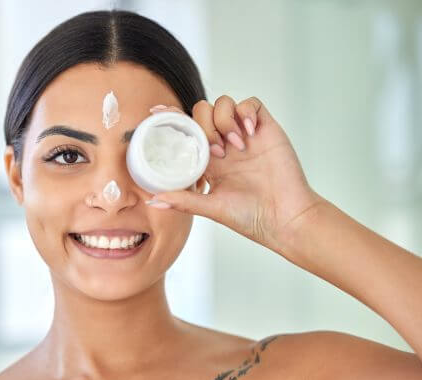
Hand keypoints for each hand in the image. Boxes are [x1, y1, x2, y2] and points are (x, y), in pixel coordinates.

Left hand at [147, 96, 325, 251]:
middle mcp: (224, 144)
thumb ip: (184, 201)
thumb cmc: (250, 217)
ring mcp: (244, 135)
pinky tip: (250, 133)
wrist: (286, 218)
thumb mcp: (212, 208)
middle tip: (216, 152)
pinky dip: (246, 111)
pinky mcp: (265, 129)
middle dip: (203, 125)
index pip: (186, 130)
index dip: (172, 118)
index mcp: (208, 160)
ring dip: (223, 120)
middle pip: (202, 111)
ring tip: (234, 146)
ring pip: (224, 103)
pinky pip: (251, 103)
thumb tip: (153, 201)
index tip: (156, 112)